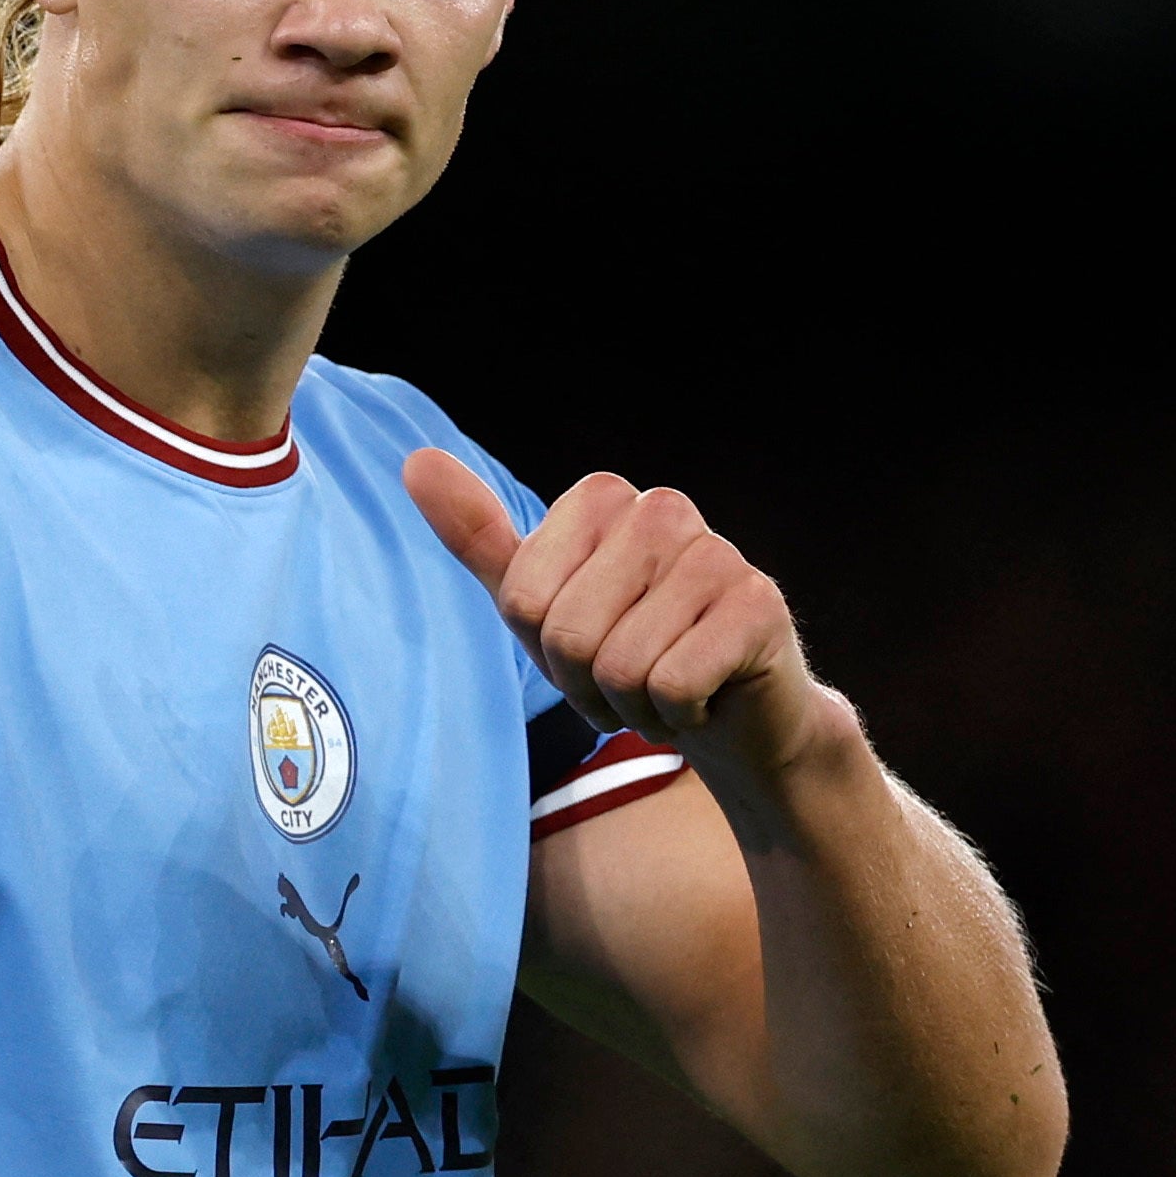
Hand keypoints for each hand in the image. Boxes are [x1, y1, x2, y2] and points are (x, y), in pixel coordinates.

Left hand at [403, 449, 839, 769]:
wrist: (733, 714)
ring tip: (668, 688)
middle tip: (631, 680)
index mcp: (602, 498)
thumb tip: (416, 462)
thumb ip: (480, 537)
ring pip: (621, 665)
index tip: (587, 649)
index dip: (546, 649)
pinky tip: (706, 696)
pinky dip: (680, 715)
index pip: (522, 600)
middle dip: (589, 685)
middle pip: (569, 634)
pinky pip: (674, 685)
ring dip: (635, 706)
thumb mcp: (541, 603)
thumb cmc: (627, 651)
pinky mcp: (759, 604)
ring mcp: (717, 551)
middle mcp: (662, 508)